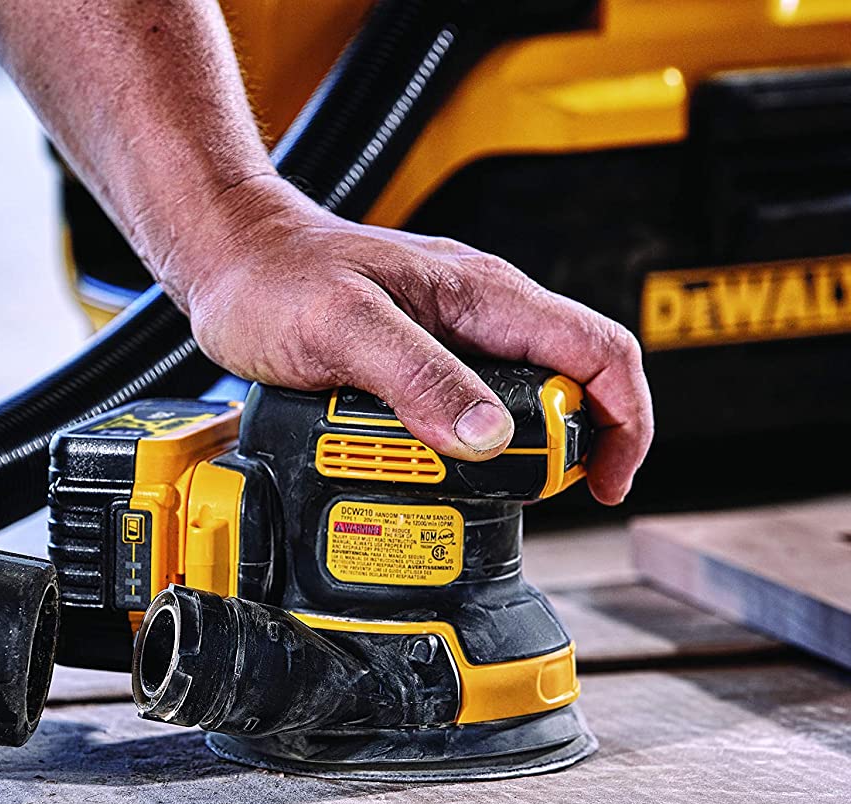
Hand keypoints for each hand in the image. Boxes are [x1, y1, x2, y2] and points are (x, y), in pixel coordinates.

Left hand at [168, 177, 652, 503]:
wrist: (227, 258)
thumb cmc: (276, 277)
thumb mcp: (345, 329)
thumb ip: (419, 377)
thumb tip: (489, 437)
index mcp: (485, 295)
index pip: (598, 352)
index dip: (623, 421)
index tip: (605, 481)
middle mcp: (479, 315)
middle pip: (567, 388)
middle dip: (562, 450)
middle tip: (523, 498)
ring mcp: (450, 337)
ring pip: (515, 406)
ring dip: (506, 457)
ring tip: (470, 493)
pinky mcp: (418, 361)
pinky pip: (464, 410)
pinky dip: (460, 451)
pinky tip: (429, 472)